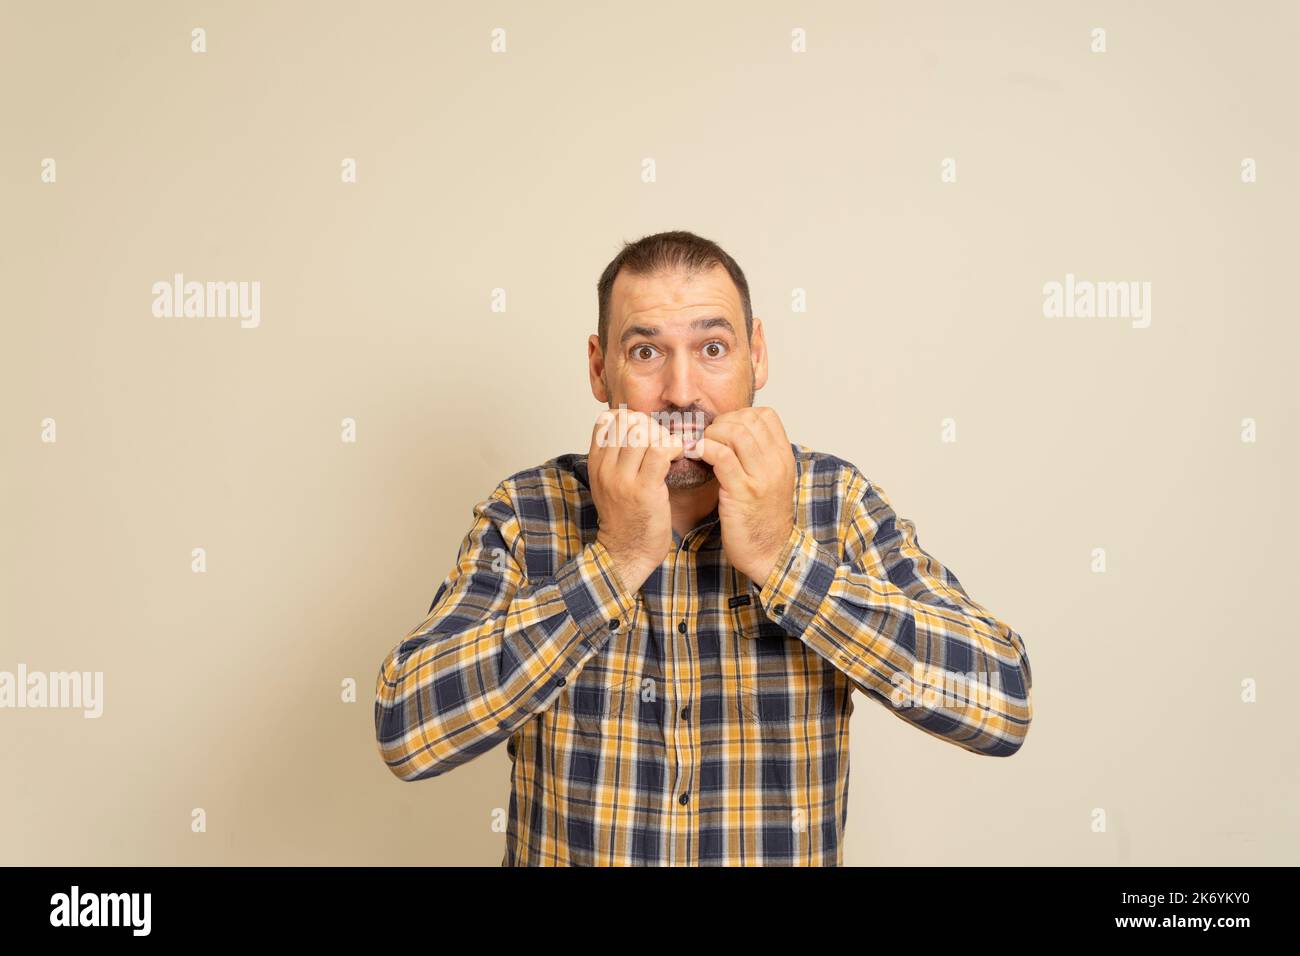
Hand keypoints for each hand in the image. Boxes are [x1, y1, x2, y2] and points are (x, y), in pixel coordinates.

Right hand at [587, 408, 684, 594]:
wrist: (626, 553)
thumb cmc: (625, 519)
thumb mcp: (609, 483)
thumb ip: (617, 457)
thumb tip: (639, 429)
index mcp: (596, 463)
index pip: (608, 419)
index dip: (632, 418)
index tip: (647, 432)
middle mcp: (605, 468)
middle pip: (628, 421)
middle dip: (652, 425)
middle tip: (663, 442)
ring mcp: (622, 479)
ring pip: (644, 432)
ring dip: (664, 437)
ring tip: (671, 452)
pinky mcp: (643, 490)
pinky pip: (660, 451)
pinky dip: (674, 448)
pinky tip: (678, 459)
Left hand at [692, 407, 795, 586]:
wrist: (770, 553)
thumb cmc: (763, 519)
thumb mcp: (770, 481)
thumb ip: (759, 457)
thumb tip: (733, 433)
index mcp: (784, 458)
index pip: (766, 416)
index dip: (740, 415)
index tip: (724, 430)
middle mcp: (776, 464)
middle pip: (748, 420)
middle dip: (721, 423)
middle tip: (707, 438)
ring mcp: (761, 477)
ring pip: (735, 433)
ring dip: (711, 435)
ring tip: (701, 447)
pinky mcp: (742, 492)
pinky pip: (721, 457)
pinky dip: (704, 449)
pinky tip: (695, 455)